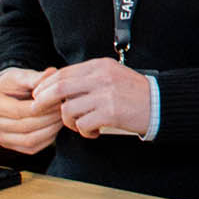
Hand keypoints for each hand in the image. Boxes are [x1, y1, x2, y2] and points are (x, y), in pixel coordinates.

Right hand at [0, 67, 61, 153]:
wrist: (5, 95)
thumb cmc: (14, 84)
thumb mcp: (21, 75)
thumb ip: (35, 77)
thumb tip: (51, 73)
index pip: (20, 110)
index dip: (43, 107)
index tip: (60, 100)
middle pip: (25, 126)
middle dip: (49, 118)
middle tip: (65, 109)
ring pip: (29, 140)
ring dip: (50, 130)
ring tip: (62, 117)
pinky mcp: (8, 146)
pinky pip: (32, 148)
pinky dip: (48, 138)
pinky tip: (55, 125)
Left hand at [36, 58, 153, 138]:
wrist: (161, 103)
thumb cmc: (135, 92)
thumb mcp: (113, 75)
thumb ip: (89, 77)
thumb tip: (58, 87)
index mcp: (101, 66)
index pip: (64, 73)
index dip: (46, 85)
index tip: (39, 95)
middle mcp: (102, 78)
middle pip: (60, 88)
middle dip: (43, 100)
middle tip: (38, 109)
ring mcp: (106, 95)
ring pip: (68, 109)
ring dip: (68, 121)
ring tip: (79, 124)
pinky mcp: (111, 113)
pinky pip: (83, 125)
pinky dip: (84, 132)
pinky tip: (93, 131)